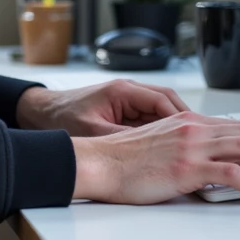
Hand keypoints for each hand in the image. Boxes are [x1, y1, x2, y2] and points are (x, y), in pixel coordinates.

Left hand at [16, 79, 187, 138]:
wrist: (40, 113)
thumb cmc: (61, 117)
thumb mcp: (93, 131)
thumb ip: (120, 137)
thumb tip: (148, 149)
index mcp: (122, 90)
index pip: (162, 100)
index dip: (181, 117)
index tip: (194, 133)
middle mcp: (127, 92)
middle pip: (167, 103)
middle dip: (184, 121)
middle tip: (200, 139)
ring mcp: (126, 101)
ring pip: (160, 112)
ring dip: (174, 127)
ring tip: (189, 144)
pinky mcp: (122, 111)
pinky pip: (148, 119)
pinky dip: (160, 131)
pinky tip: (168, 147)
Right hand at [70, 112, 239, 205]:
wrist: (99, 161)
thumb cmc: (120, 159)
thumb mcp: (157, 143)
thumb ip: (182, 146)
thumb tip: (204, 163)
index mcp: (186, 120)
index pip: (234, 125)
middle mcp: (193, 128)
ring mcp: (192, 146)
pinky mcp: (189, 167)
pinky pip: (234, 174)